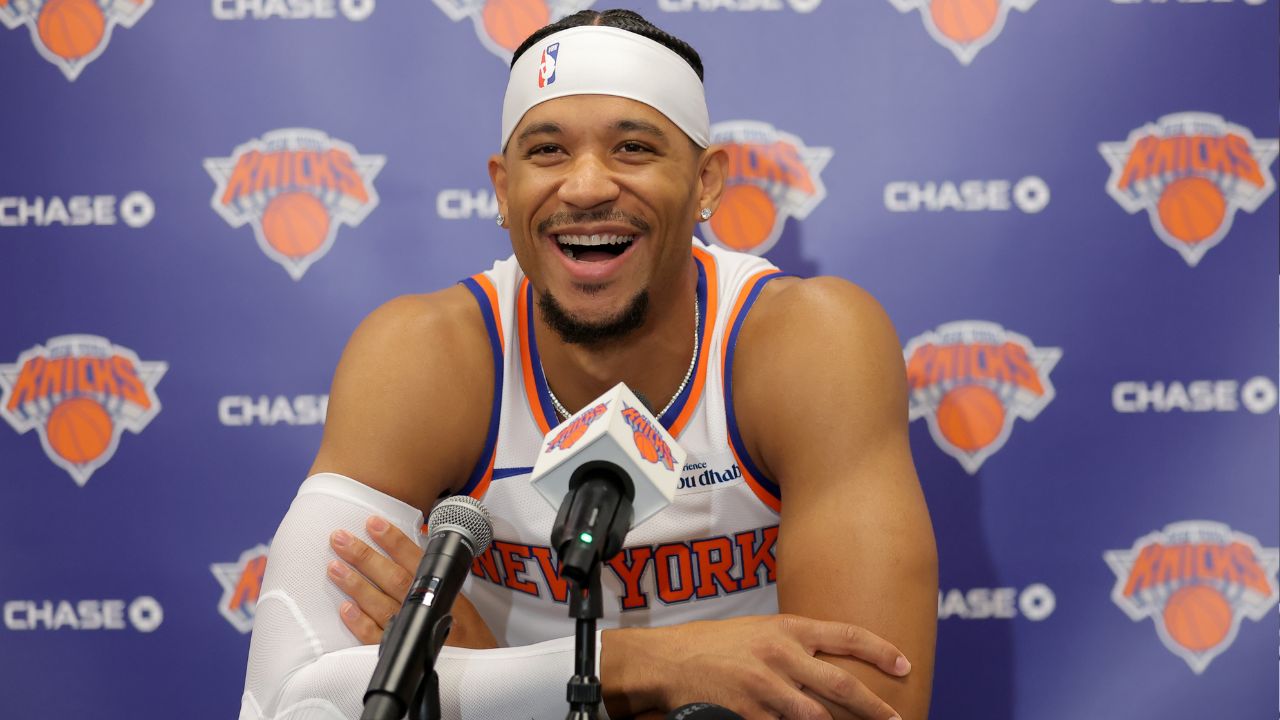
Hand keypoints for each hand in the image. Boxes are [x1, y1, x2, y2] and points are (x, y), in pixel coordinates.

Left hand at [327, 516, 497, 649]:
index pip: (415, 559)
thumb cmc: (471, 635)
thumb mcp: (460, 599)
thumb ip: (434, 578)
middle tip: (340, 539)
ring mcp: (414, 631)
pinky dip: (360, 623)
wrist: (480, 669)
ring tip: (334, 567)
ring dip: (356, 584)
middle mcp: (429, 609)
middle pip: (393, 578)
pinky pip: (377, 637)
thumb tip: (404, 553)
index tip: (373, 522)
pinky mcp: (404, 652)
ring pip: (381, 604)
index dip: (394, 540)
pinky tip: (345, 609)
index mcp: (444, 591)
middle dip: (365, 557)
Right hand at [603, 614, 909, 719]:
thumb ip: (794, 646)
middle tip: (896, 717)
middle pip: (842, 684)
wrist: (668, 661)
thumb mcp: (759, 632)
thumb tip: (831, 664)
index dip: (880, 650)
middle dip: (875, 706)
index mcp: (787, 628)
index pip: (846, 635)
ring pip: (817, 716)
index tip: (904, 665)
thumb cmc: (713, 645)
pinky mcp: (750, 713)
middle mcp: (781, 654)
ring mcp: (766, 687)